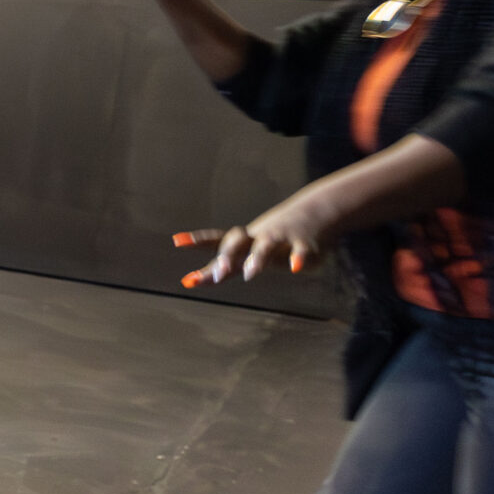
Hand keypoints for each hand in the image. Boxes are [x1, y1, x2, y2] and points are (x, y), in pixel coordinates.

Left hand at [174, 197, 331, 285]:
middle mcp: (259, 237)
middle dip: (228, 256)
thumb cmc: (271, 236)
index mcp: (244, 240)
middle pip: (239, 242)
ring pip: (267, 246)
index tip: (177, 241)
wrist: (316, 212)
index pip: (216, 240)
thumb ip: (218, 267)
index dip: (197, 241)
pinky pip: (300, 251)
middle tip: (219, 273)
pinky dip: (298, 259)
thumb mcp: (245, 251)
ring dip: (257, 258)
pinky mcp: (304, 246)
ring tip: (249, 274)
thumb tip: (187, 281)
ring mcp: (281, 239)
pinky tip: (295, 268)